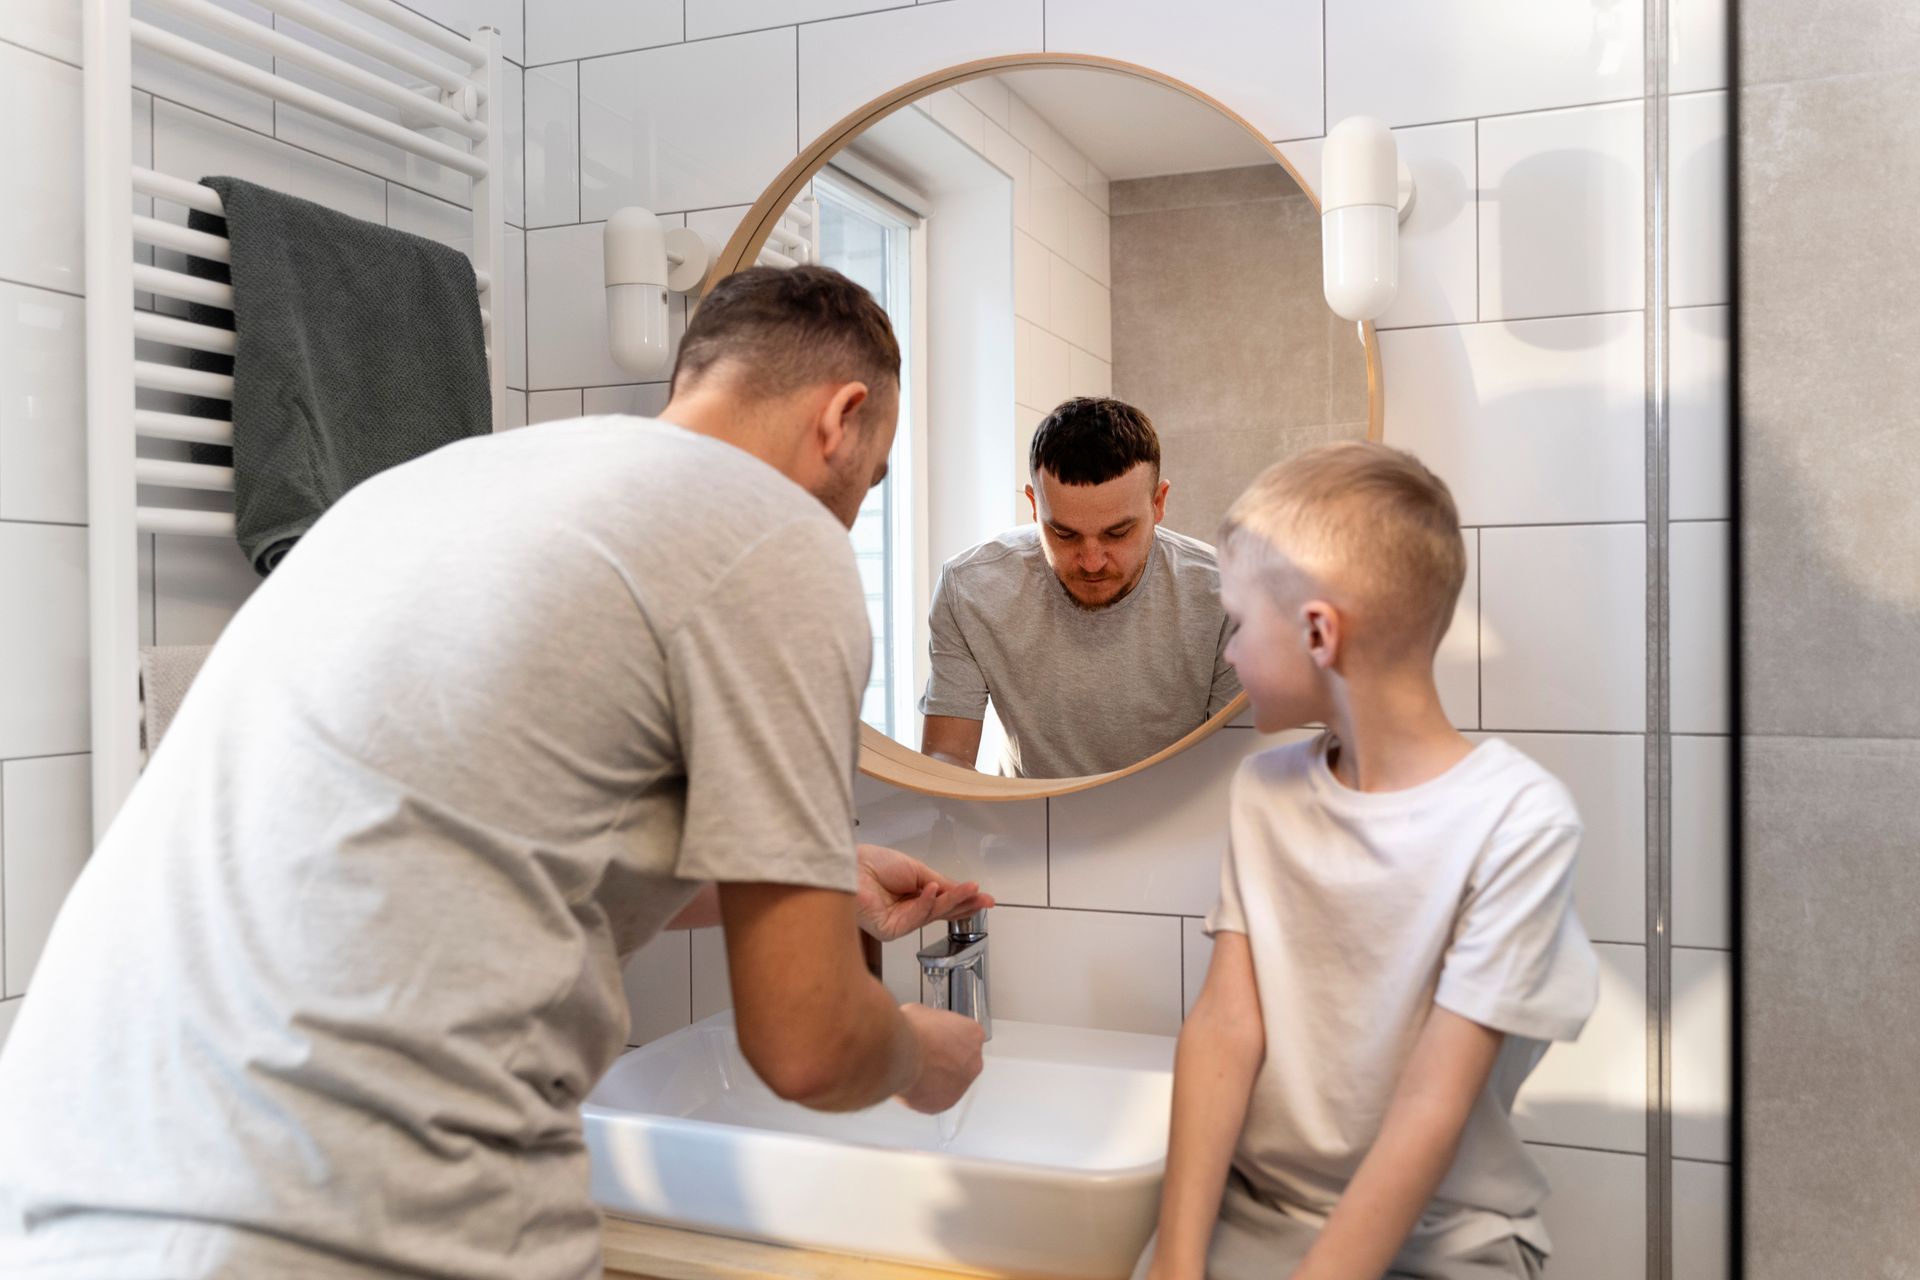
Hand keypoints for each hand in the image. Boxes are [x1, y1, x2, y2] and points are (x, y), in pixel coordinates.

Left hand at [855, 844, 994, 942]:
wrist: (849, 865)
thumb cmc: (873, 864)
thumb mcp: (916, 870)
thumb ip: (939, 883)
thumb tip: (960, 890)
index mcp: (912, 897)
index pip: (942, 902)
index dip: (963, 900)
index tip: (984, 897)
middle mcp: (906, 912)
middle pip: (941, 912)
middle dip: (964, 904)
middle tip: (985, 900)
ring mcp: (898, 922)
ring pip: (931, 915)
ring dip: (952, 901)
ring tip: (970, 889)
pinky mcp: (889, 930)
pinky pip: (914, 918)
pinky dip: (925, 902)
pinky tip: (933, 890)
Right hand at [896, 1002, 985, 1113]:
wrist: (900, 1056)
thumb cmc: (911, 1033)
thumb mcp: (921, 1012)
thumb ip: (931, 1022)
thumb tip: (921, 1025)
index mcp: (972, 1035)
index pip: (966, 1037)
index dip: (947, 1038)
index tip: (936, 1039)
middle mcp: (973, 1062)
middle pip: (961, 1062)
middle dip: (944, 1060)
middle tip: (925, 1056)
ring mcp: (961, 1086)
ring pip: (949, 1083)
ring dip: (936, 1078)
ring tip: (915, 1070)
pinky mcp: (944, 1104)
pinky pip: (935, 1099)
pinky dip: (924, 1094)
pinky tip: (912, 1083)